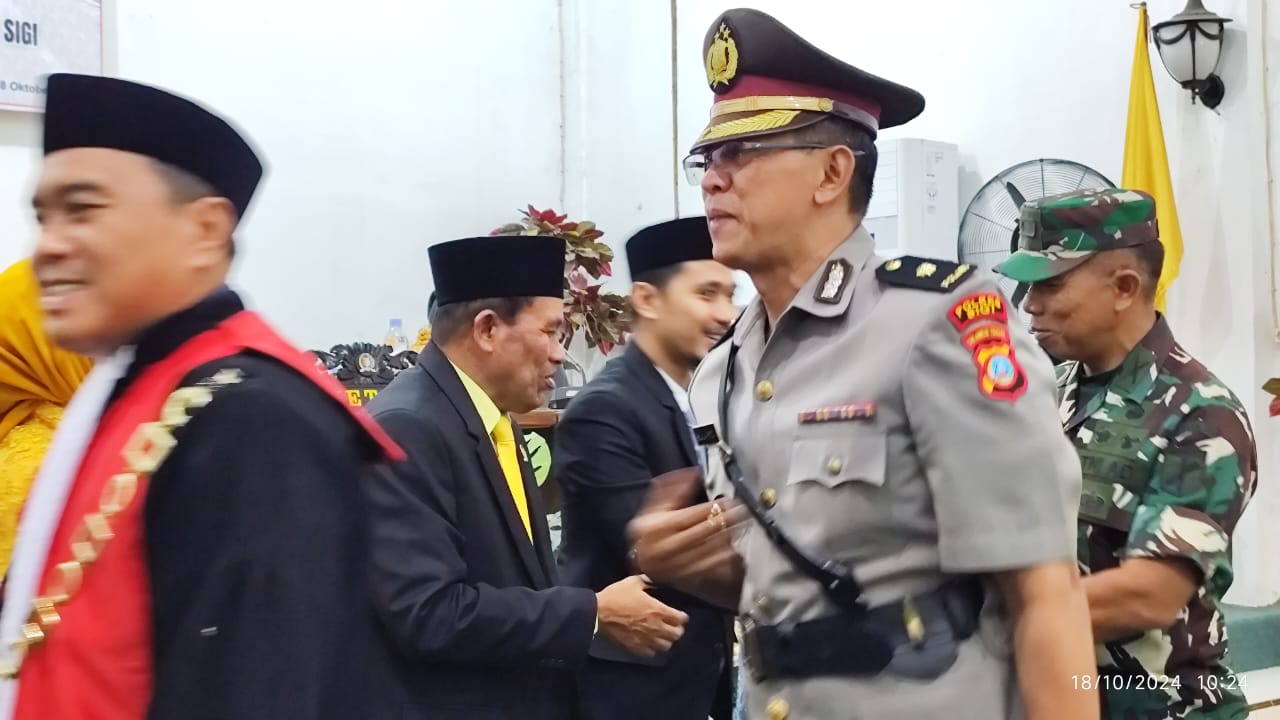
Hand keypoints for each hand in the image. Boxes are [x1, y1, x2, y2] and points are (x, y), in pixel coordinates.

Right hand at [595, 575, 687, 656]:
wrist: (598, 613)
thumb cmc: (616, 596)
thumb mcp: (633, 582)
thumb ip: (648, 581)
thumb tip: (656, 581)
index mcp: (658, 610)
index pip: (680, 619)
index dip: (682, 617)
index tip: (680, 615)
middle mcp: (656, 627)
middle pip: (677, 634)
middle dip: (678, 630)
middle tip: (674, 626)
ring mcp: (646, 639)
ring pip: (666, 646)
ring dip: (667, 640)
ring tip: (663, 636)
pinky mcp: (636, 648)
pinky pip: (651, 653)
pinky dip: (653, 649)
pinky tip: (650, 644)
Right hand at [627, 467, 747, 586]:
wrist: (645, 563)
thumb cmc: (652, 532)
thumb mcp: (654, 509)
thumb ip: (671, 490)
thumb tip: (693, 473)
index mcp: (655, 528)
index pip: (687, 516)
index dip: (709, 508)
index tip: (728, 501)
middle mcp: (664, 548)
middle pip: (701, 533)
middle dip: (725, 521)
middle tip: (743, 512)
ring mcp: (676, 565)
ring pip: (708, 550)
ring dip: (729, 537)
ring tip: (744, 525)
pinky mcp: (687, 578)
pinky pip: (710, 567)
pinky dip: (725, 558)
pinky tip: (736, 548)